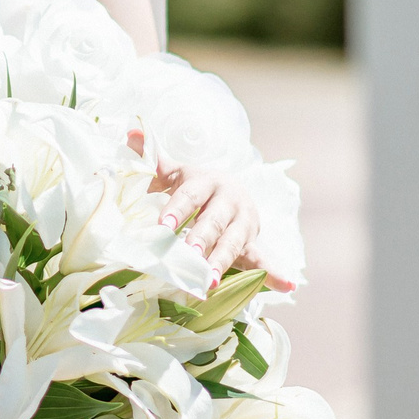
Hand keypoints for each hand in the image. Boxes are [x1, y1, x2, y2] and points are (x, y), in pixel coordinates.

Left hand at [130, 130, 292, 292]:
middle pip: (213, 222)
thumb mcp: (176, 172)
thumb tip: (131, 132)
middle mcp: (229, 200)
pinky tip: (288, 285)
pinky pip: (263, 258)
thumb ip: (152, 159)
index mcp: (207, 181)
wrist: (232, 191)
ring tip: (209, 282)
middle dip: (201, 240)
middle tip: (188, 256)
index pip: (191, 195)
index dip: (178, 208)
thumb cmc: (196, 186)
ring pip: (233, 243)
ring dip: (222, 263)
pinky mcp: (254, 242)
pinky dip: (275, 272)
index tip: (163, 224)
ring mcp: (244, 222)